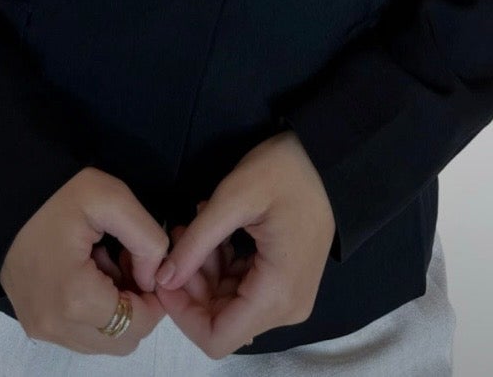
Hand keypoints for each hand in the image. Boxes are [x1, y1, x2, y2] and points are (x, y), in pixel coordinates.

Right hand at [0, 167, 171, 353]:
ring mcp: (41, 329)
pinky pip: (79, 335)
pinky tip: (85, 272)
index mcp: (75, 299)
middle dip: (136, 305)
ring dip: (114, 310)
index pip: (140, 323)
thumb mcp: (111, 198)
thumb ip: (147, 238)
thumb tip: (154, 276)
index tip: (145, 259)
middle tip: (124, 261)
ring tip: (101, 264)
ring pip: (102, 341)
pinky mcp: (33, 323)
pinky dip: (93, 313)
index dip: (155, 295)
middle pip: (123, 340)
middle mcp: (56, 326)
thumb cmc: (56, 192)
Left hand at [153, 131, 335, 357]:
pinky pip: (244, 291)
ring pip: (229, 306)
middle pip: (221, 320)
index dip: (182, 313)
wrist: (330, 155)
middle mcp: (287, 308)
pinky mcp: (286, 283)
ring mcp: (289, 297)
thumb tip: (163, 279)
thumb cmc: (284, 171)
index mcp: (277, 294)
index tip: (165, 273)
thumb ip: (197, 242)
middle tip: (178, 238)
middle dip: (191, 286)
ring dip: (204, 273)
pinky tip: (214, 234)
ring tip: (193, 227)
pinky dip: (222, 268)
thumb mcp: (233, 198)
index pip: (216, 337)